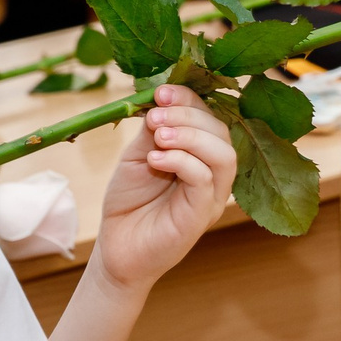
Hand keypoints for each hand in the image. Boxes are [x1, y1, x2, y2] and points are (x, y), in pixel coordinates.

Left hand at [88, 87, 234, 296]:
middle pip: (221, 132)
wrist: (117, 248)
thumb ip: (153, 132)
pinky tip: (156, 158)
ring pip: (223, 155)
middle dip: (188, 115)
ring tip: (159, 134)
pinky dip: (182, 161)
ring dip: (190, 136)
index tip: (162, 92)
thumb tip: (161, 101)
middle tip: (156, 115)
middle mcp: (213, 173)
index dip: (189, 100)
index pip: (209, 117)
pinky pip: (204, 180)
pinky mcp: (201, 215)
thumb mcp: (138, 156)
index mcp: (200, 154)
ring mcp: (211, 196)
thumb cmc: (129, 202)